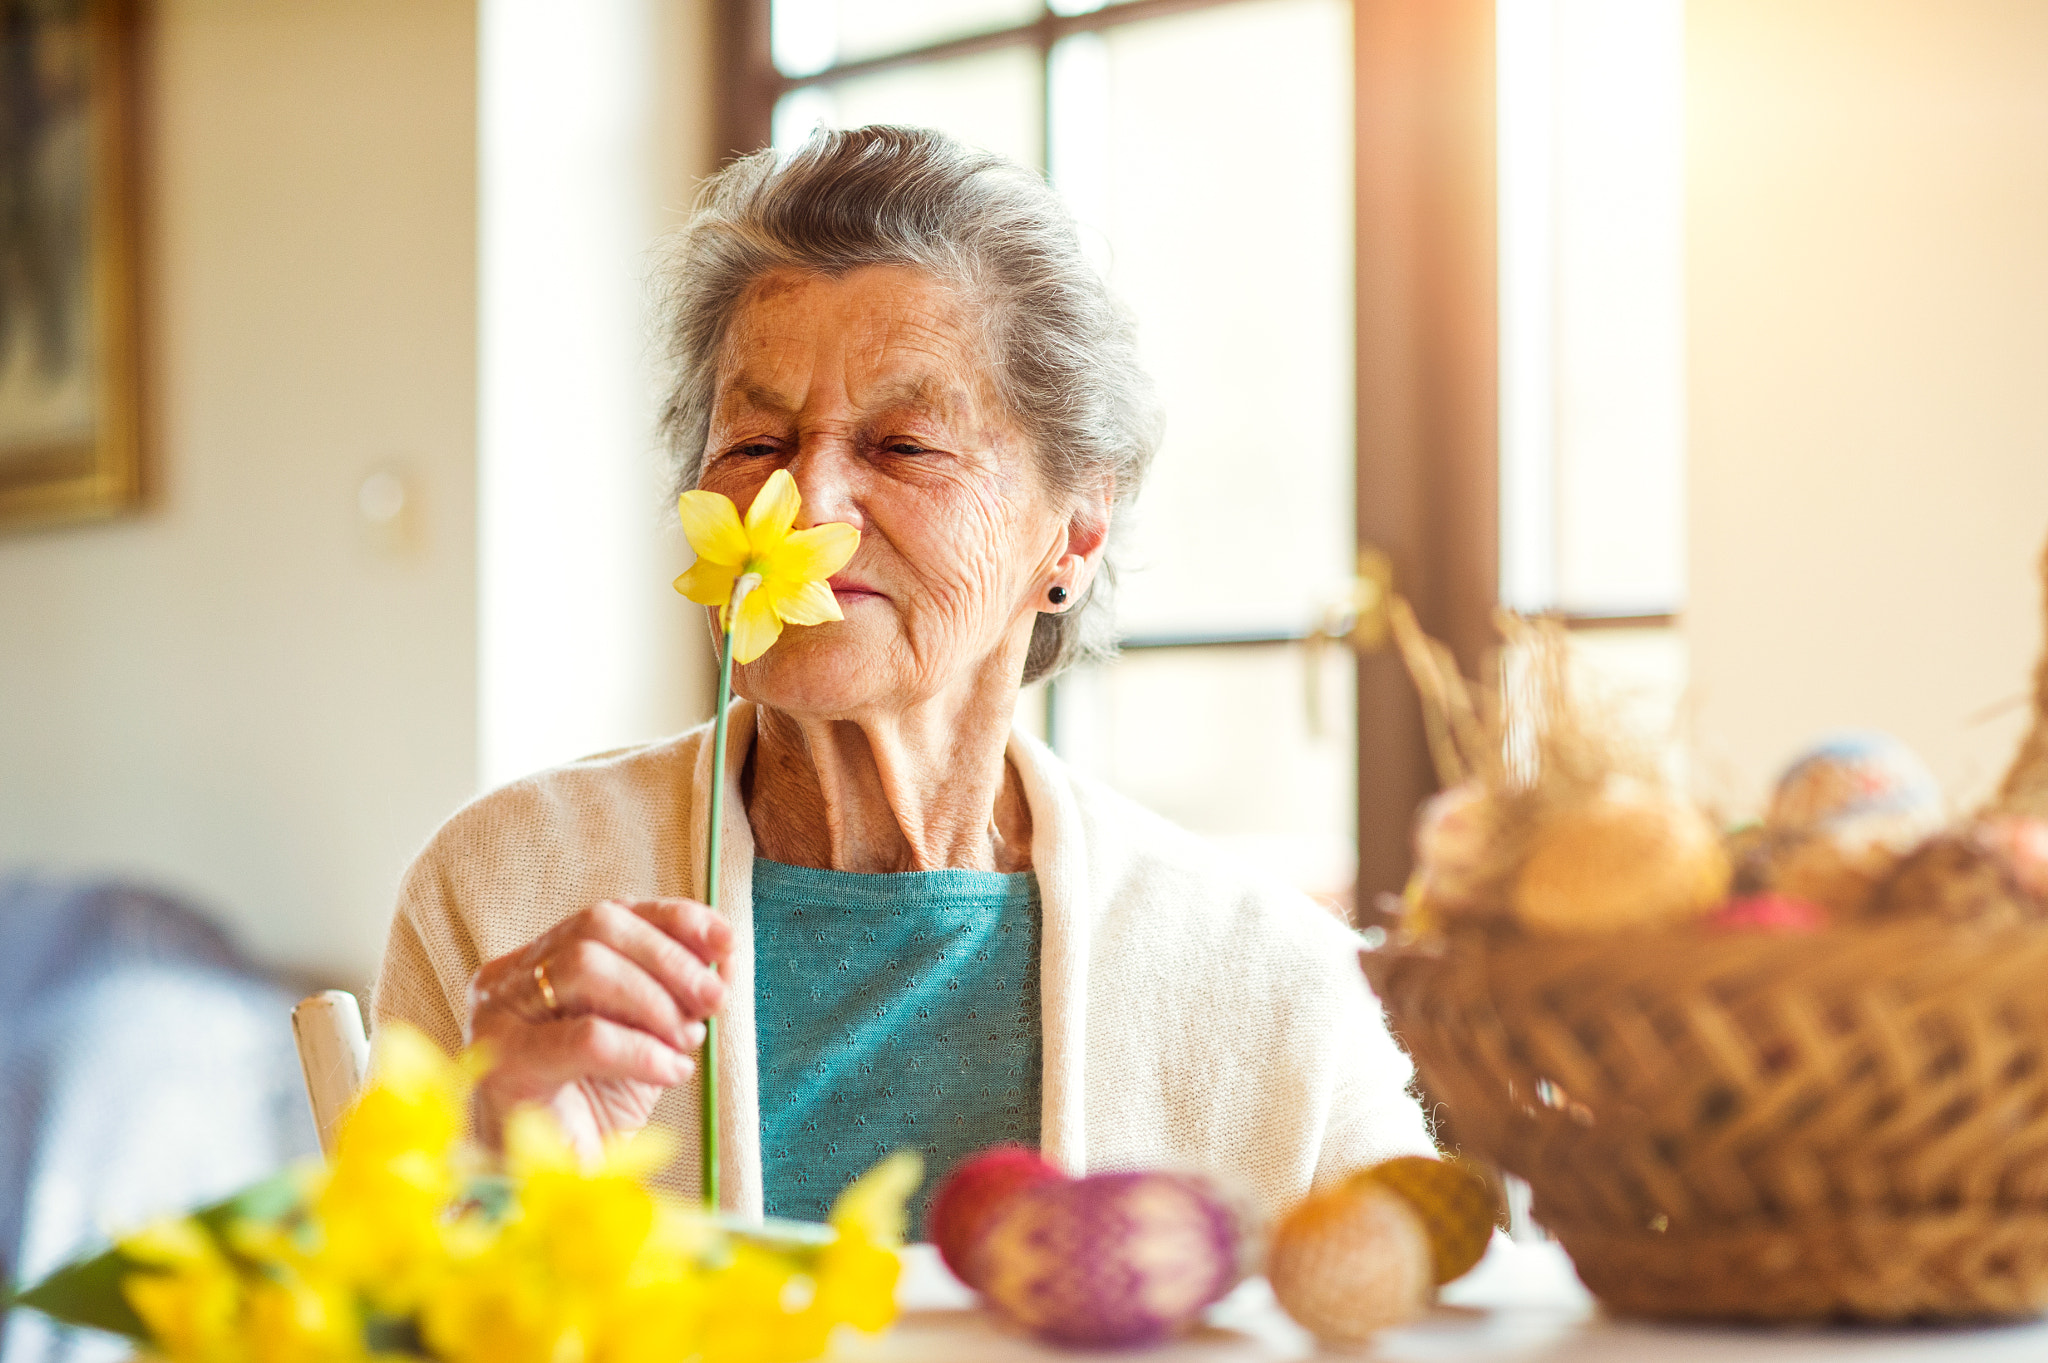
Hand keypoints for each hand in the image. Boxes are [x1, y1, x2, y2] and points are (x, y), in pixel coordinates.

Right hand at [466, 898, 730, 1158]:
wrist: (548, 1198)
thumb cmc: (592, 1115)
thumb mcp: (644, 1038)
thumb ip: (673, 992)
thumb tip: (723, 951)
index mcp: (537, 966)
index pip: (610, 914)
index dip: (673, 919)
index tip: (726, 940)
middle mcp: (507, 983)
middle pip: (597, 926)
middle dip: (670, 959)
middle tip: (713, 1001)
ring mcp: (497, 1021)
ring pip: (585, 967)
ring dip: (656, 1000)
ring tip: (686, 1043)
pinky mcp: (502, 1070)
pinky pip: (587, 1037)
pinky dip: (643, 1050)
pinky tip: (669, 1072)